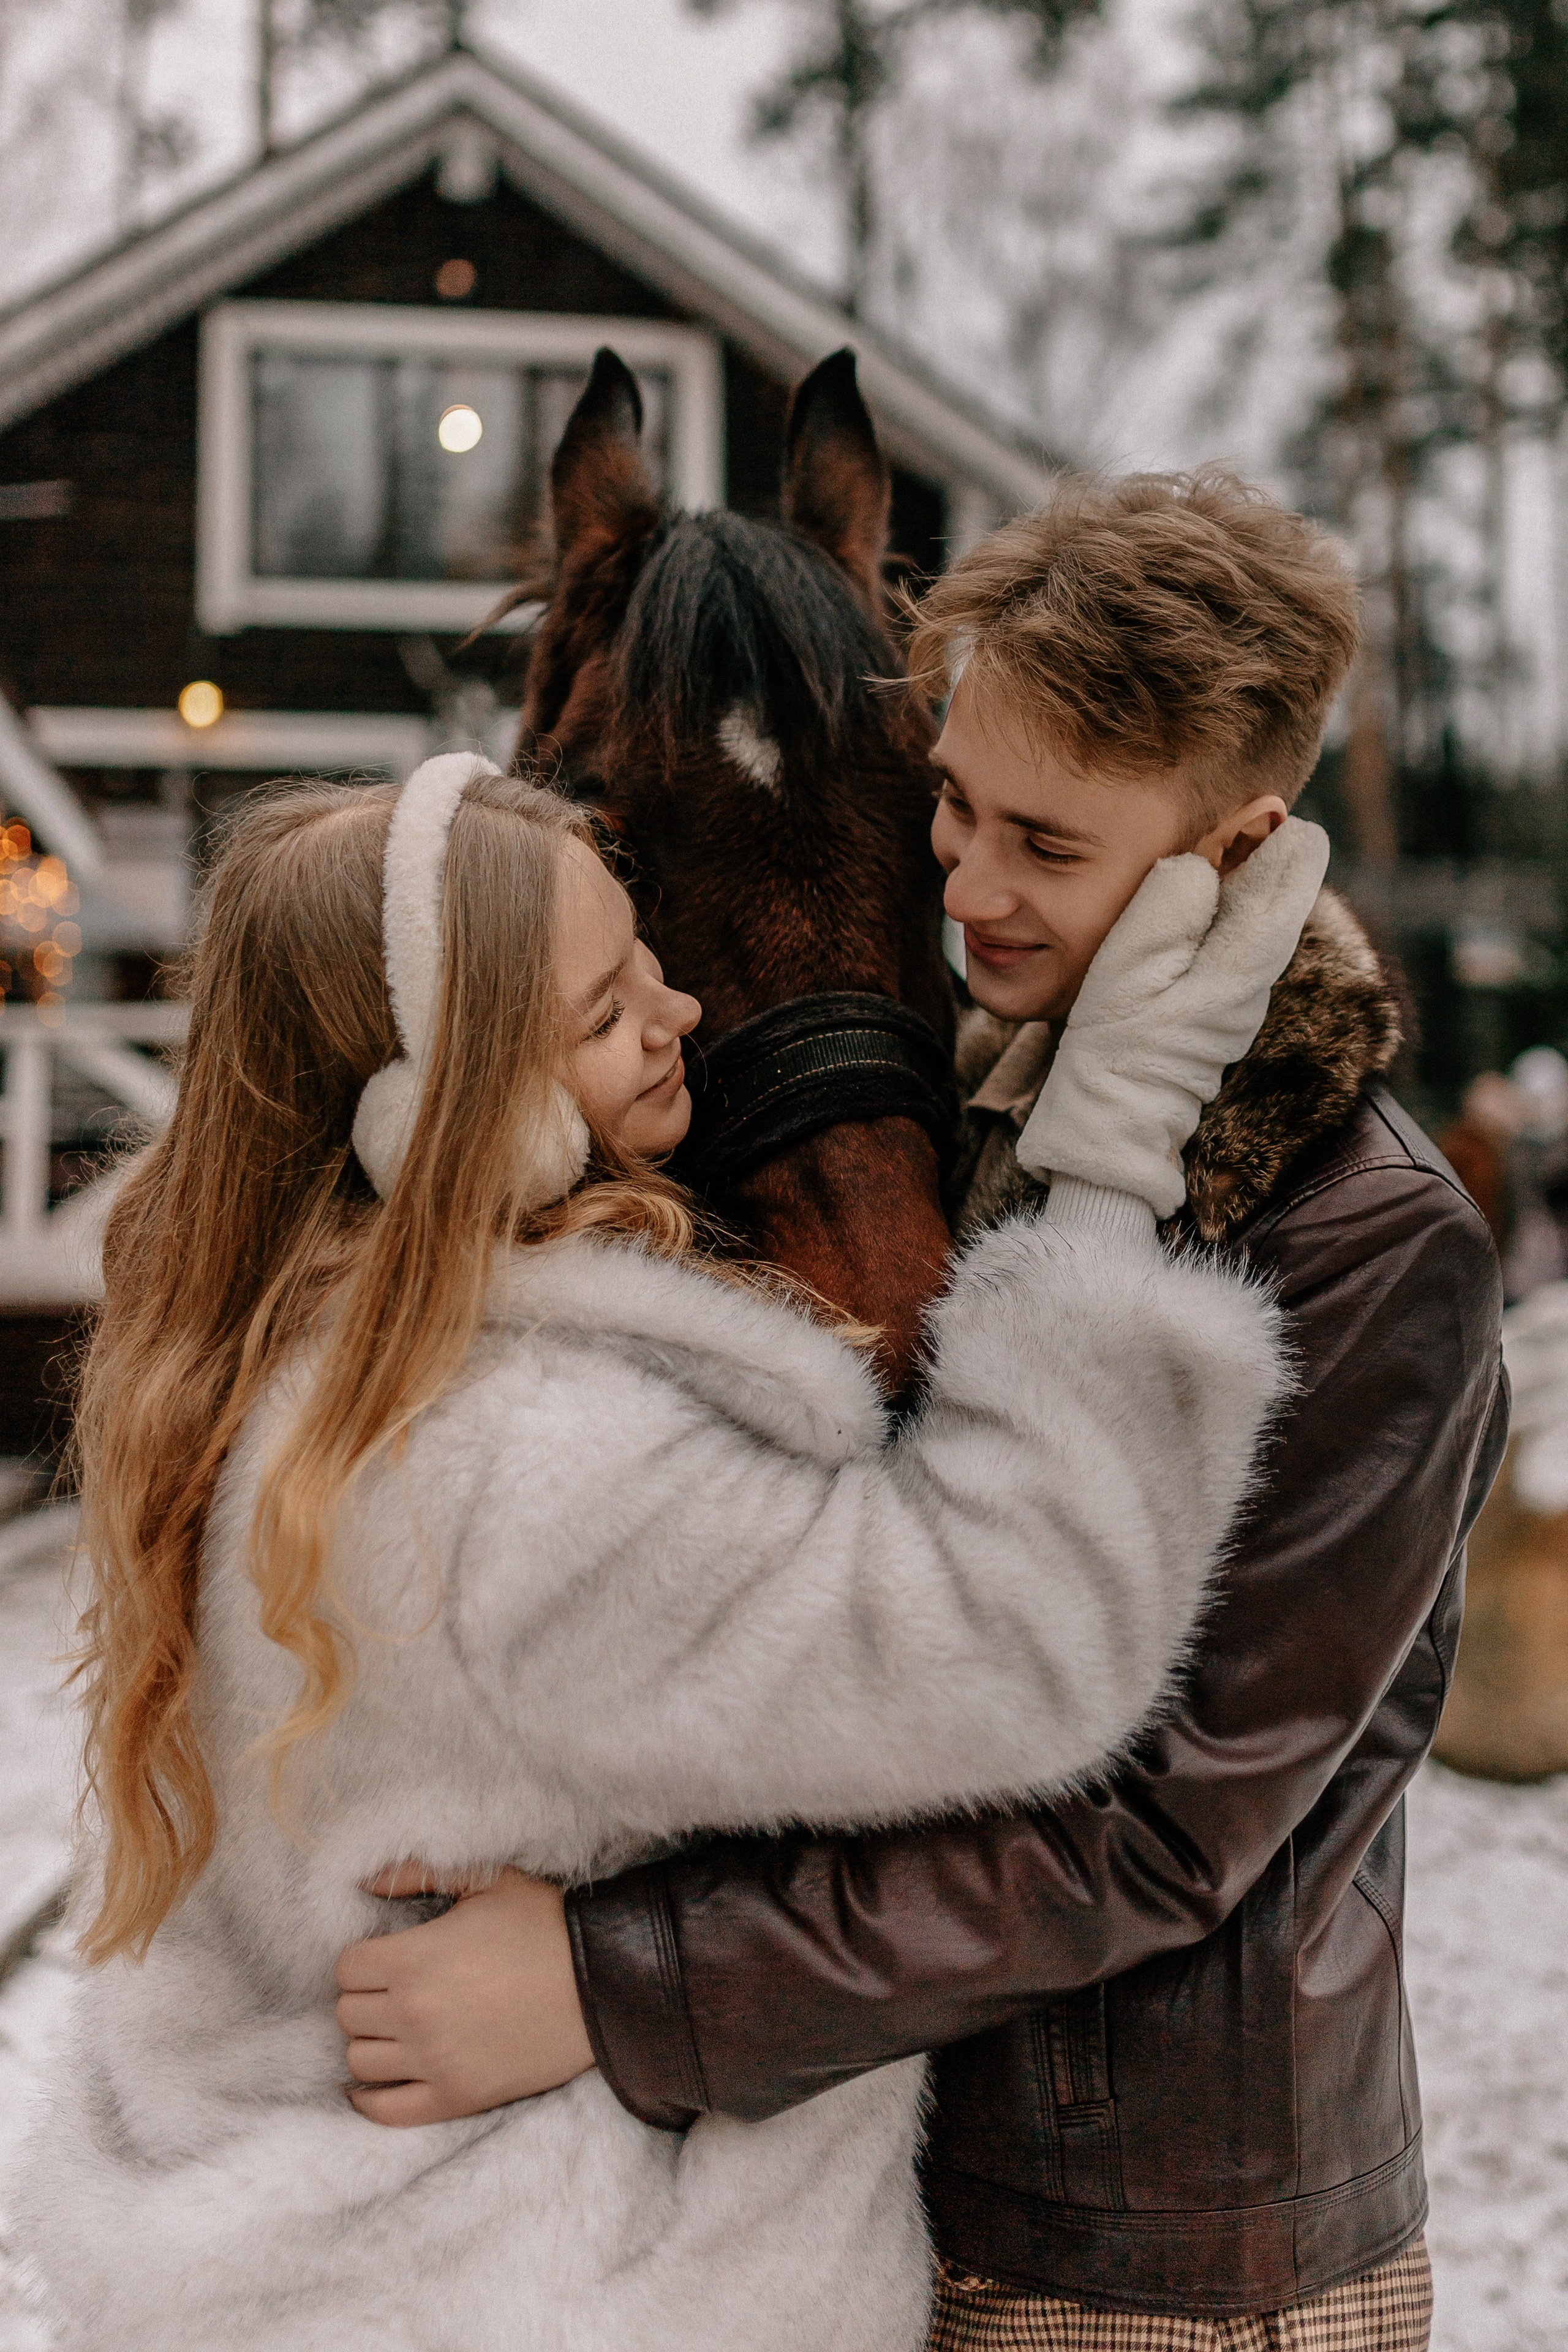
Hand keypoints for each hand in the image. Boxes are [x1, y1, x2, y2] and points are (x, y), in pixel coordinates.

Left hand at [335, 1864, 595, 2127]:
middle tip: (394, 1989)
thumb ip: (418, 1873)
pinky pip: (387, 2111)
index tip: (385, 1957)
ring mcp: (433, 2061)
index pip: (346, 1969)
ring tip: (398, 2027)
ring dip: (373, 2041)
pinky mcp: (456, 2096)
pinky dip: (371, 2100)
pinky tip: (374, 2085)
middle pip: (348, 2014)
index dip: (363, 1959)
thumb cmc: (542, 1924)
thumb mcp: (485, 1881)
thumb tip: (363, 1880)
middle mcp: (414, 2014)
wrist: (601, 1982)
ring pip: (361, 2060)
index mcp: (414, 1959)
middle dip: (366, 1998)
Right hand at [1017, 816, 1329, 1217]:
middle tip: (1266, 815)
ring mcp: (1235, 1007)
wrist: (1109, 1126)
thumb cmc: (1114, 1048)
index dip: (1287, 847)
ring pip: (1259, 930)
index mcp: (1240, 968)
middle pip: (1278, 907)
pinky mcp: (1212, 1020)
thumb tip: (1198, 862)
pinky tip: (1211, 904)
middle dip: (1272, 860)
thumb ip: (1168, 909)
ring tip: (1241, 843)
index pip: (1285, 891)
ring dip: (1249, 887)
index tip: (1283, 812)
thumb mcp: (1131, 970)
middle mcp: (1252, 987)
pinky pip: (1234, 954)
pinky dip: (1229, 920)